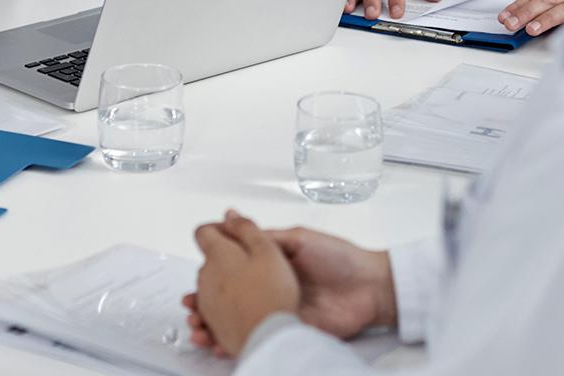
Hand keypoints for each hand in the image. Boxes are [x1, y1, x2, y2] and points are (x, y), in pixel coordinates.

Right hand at [182, 225, 392, 354]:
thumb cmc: (341, 258)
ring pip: (240, 323)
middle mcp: (271, 290)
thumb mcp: (299, 238)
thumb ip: (264, 236)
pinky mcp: (290, 331)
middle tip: (192, 309)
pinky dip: (240, 344)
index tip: (195, 279)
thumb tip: (231, 217)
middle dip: (206, 306)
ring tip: (201, 330)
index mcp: (270, 266)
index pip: (233, 271)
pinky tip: (223, 345)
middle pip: (230, 301)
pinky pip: (261, 339)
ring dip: (216, 328)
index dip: (211, 276)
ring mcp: (280, 312)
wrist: (371, 288)